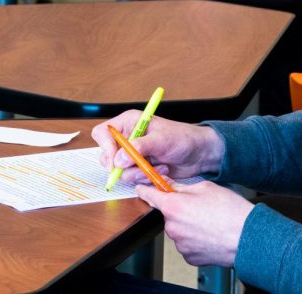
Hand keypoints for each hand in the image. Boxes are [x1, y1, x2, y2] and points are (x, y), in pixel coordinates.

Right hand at [91, 110, 223, 182]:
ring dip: (138, 173)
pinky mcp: (139, 168)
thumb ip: (138, 148)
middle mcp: (127, 137)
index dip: (105, 147)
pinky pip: (132, 178)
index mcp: (128, 122)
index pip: (103, 133)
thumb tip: (118, 159)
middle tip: (140, 166)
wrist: (198, 154)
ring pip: (120, 171)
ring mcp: (132, 154)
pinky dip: (145, 177)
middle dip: (124, 166)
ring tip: (157, 167)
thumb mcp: (161, 140)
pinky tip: (160, 170)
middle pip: (107, 155)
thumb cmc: (183, 138)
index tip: (115, 161)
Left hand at [138, 180, 251, 266]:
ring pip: (178, 229)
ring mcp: (180, 244)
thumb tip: (167, 184)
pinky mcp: (189, 256)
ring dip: (187, 225)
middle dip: (178, 209)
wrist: (248, 238)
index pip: (149, 196)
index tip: (142, 189)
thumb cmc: (230, 211)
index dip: (145, 190)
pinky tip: (209, 233)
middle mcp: (173, 227)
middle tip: (198, 206)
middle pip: (168, 214)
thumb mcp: (205, 188)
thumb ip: (180, 187)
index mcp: (174, 206)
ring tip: (209, 221)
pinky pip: (186, 243)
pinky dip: (194, 239)